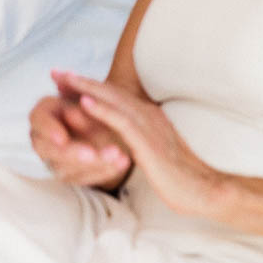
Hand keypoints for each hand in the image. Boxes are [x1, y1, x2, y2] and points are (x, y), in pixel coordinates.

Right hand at [30, 71, 132, 189]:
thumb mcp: (85, 95)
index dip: (48, 130)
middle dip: (71, 153)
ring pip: (68, 169)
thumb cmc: (90, 105)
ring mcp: (56, 160)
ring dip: (94, 163)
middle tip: (91, 154)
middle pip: (48, 150)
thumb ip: (72, 88)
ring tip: (119, 155)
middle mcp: (43, 139)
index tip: (63, 137)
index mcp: (43, 113)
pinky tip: (123, 162)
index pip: (37, 120)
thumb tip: (57, 73)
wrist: (104, 123)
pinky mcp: (72, 175)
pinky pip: (85, 178)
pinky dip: (105, 171)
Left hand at [58, 71, 224, 217]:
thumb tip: (123, 140)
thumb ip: (140, 140)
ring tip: (63, 79)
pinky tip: (83, 101)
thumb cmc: (180, 177)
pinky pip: (121, 122)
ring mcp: (149, 127)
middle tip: (55, 72)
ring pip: (113, 100)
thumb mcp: (156, 152)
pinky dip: (101, 109)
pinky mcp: (148, 143)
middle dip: (81, 81)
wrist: (207, 190)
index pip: (115, 96)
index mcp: (149, 117)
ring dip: (86, 88)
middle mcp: (148, 116)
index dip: (90, 86)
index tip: (66, 80)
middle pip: (110, 92)